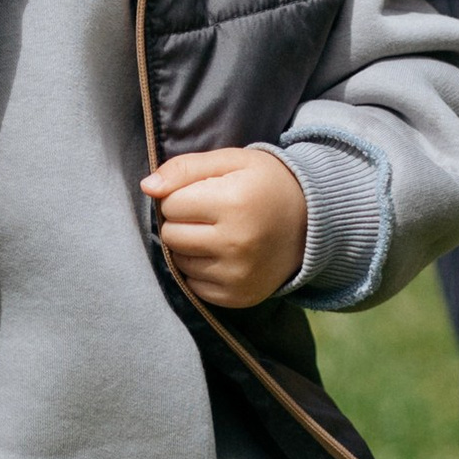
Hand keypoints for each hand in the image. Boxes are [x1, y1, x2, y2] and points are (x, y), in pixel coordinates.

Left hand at [141, 148, 308, 307]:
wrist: (311, 222)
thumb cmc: (265, 184)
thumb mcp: (232, 161)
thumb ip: (186, 167)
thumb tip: (147, 186)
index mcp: (234, 202)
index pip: (171, 203)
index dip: (181, 194)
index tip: (203, 192)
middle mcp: (236, 243)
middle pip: (171, 235)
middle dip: (181, 221)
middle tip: (207, 212)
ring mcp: (237, 274)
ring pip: (179, 261)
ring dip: (188, 245)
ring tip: (215, 232)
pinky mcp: (238, 296)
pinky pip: (193, 285)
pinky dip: (200, 269)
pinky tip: (221, 253)